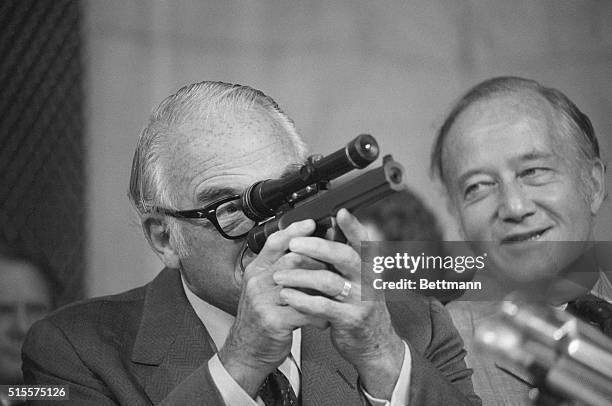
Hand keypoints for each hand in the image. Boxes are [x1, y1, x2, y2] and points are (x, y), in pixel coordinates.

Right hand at [218, 219, 327, 396]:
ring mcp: (263, 300)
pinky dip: (320, 315)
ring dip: (322, 286)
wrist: (246, 352)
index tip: (313, 223)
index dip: (295, 231)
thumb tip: (308, 250)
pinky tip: (326, 319)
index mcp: (257, 270)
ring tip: (335, 291)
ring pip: (301, 283)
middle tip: (336, 265)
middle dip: (319, 260)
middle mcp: (257, 282)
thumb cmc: (261, 318)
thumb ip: (281, 270)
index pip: (275, 242)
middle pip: (293, 259)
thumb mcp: (265, 288)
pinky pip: (304, 311)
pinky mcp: (273, 321)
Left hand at [272, 209, 404, 398]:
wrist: (374, 344)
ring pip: (329, 281)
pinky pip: (324, 306)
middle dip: (317, 247)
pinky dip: (303, 300)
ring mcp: (361, 300)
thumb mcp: (357, 279)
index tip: (340, 212)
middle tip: (293, 244)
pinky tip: (288, 296)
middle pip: (345, 256)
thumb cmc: (359, 306)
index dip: (353, 226)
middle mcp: (368, 280)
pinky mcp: (350, 319)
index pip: (363, 241)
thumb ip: (344, 258)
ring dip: (300, 276)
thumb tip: (330, 229)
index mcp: (369, 266)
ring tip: (279, 275)